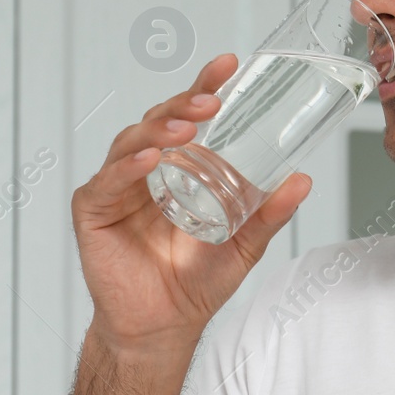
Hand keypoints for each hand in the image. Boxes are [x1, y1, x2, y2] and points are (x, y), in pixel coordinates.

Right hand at [71, 53, 311, 355]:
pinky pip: (107, 181)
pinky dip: (127, 168)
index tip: (227, 66)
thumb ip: (268, 214)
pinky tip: (150, 161)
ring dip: (159, 132)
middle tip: (211, 103)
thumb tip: (302, 180)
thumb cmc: (194, 284)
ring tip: (186, 130)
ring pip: (132, 142)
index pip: (189, 119)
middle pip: (159, 122)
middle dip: (184, 106)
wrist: (162, 328)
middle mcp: (144, 169)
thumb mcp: (242, 244)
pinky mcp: (93, 210)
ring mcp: (116, 187)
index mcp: (177, 168)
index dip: (204, 89)